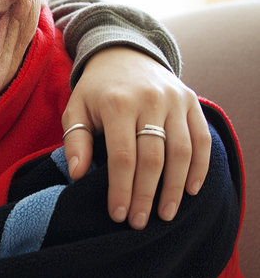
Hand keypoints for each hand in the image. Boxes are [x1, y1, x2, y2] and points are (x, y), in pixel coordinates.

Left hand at [62, 47, 210, 229]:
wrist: (124, 54)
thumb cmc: (96, 90)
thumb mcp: (76, 109)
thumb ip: (75, 140)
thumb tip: (77, 175)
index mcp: (117, 103)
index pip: (122, 156)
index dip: (121, 189)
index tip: (118, 215)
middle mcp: (149, 100)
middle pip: (153, 158)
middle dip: (146, 195)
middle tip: (140, 223)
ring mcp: (174, 100)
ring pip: (182, 151)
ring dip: (175, 188)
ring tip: (165, 214)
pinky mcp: (191, 102)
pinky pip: (201, 139)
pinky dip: (200, 167)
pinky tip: (189, 190)